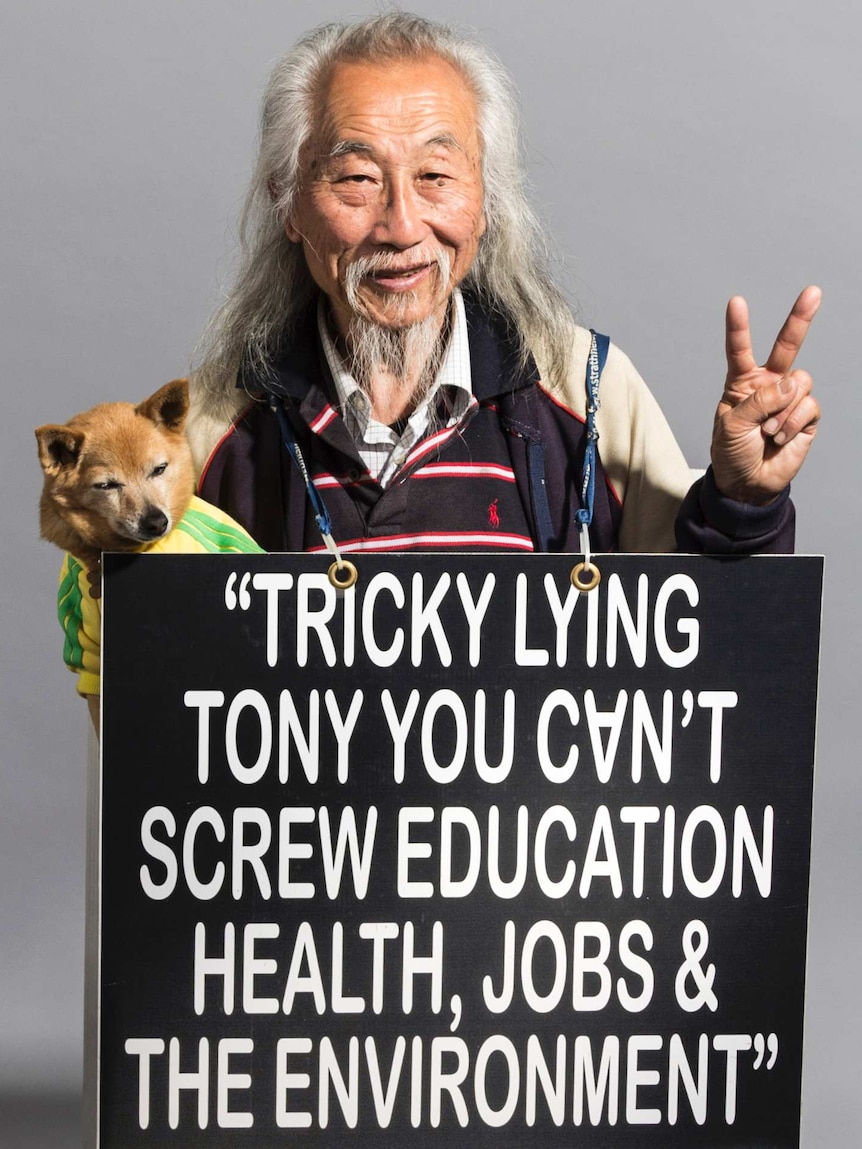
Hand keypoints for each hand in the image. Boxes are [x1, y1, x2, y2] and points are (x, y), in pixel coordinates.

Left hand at [711, 286, 821, 502]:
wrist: (748, 484)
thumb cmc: (732, 453)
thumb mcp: (732, 426)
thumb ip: (758, 401)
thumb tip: (790, 384)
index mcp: (742, 383)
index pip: (740, 350)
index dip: (739, 327)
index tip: (736, 302)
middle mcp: (768, 385)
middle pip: (787, 347)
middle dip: (800, 319)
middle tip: (813, 292)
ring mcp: (789, 399)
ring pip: (799, 383)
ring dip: (782, 410)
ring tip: (767, 431)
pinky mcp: (806, 417)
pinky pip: (808, 405)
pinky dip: (793, 422)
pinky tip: (780, 437)